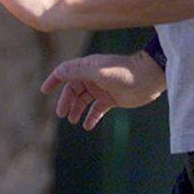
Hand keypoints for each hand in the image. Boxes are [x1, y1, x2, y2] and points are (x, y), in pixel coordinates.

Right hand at [40, 51, 165, 129]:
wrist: (148, 79)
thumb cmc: (124, 72)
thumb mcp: (98, 71)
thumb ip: (78, 71)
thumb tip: (59, 72)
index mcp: (87, 66)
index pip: (64, 72)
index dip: (53, 80)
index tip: (44, 91)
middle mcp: (92, 76)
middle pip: (72, 89)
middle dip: (66, 101)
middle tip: (62, 114)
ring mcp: (101, 88)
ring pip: (83, 100)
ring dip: (76, 109)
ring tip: (73, 120)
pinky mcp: (111, 99)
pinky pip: (96, 109)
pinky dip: (91, 117)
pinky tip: (87, 126)